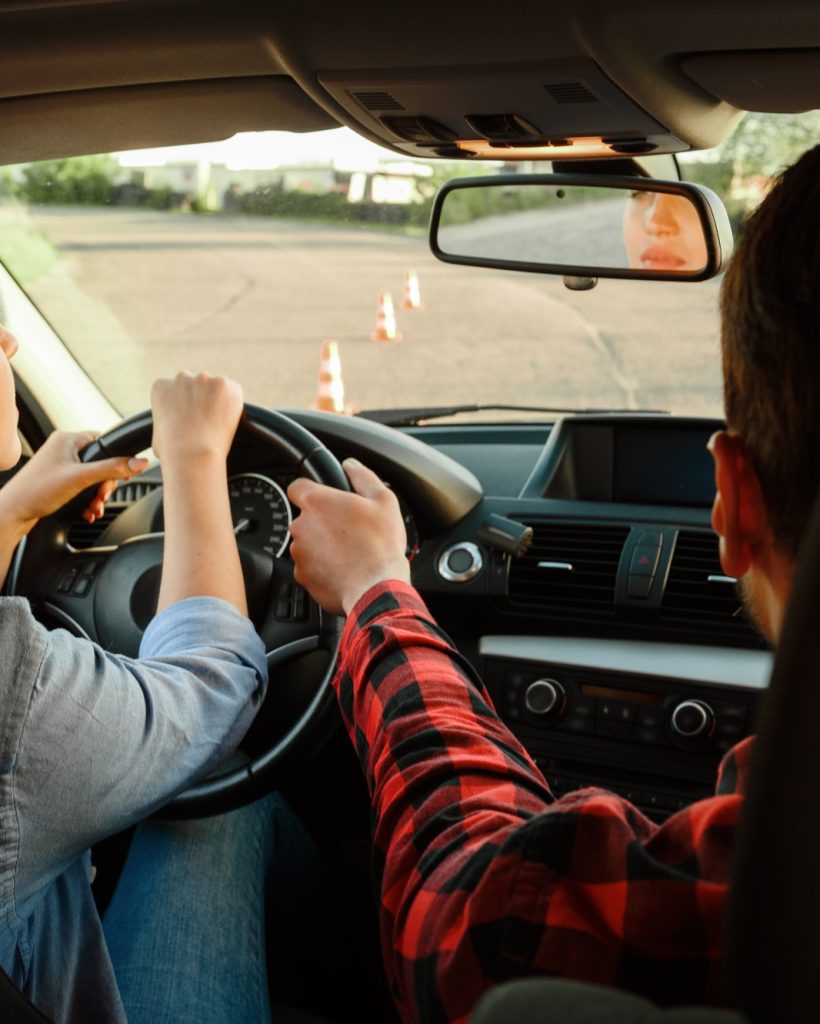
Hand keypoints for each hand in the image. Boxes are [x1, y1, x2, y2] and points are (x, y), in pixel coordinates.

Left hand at [0, 430, 148, 530]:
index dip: (115, 458)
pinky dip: (88, 500)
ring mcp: (60, 466)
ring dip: (97, 495)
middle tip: (101, 496)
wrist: (13, 513)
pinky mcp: (58, 481)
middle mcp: (63, 449)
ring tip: (94, 507)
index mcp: (67, 439)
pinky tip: (87, 511)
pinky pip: (83, 487)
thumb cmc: (36, 491)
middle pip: (100, 462)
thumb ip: (112, 469)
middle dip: (105, 484)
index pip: (103, 440)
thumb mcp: (81, 478)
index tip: (120, 474)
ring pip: (92, 478)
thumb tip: (140, 462)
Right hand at [151, 372, 243, 464]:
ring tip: (216, 423)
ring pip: (215, 388)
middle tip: (206, 420)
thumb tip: (171, 426)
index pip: (175, 389)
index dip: (184, 404)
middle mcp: (181, 377)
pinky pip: (232, 391)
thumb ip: (166, 420)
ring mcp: (203, 379)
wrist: (192, 454)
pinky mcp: (223, 384)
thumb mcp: (158, 432)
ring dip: (217, 401)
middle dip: (201, 399)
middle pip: (196, 385)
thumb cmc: (172, 451)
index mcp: (161, 386)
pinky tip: (227, 419)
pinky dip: (232, 404)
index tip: (189, 417)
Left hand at [288, 458, 409, 614]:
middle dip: (322, 521)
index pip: (297, 486)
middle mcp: (301, 526)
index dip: (312, 490)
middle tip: (348, 528)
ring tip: (349, 550)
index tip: (326, 499)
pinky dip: (322, 566)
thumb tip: (351, 465)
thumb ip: (362, 476)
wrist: (376, 589)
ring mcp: (299, 553)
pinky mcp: (302, 576)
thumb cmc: (380, 546)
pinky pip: (309, 565)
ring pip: (307, 542)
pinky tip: (344, 567)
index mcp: (316, 502)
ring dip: (322, 544)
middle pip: (304, 517)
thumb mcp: (383, 501)